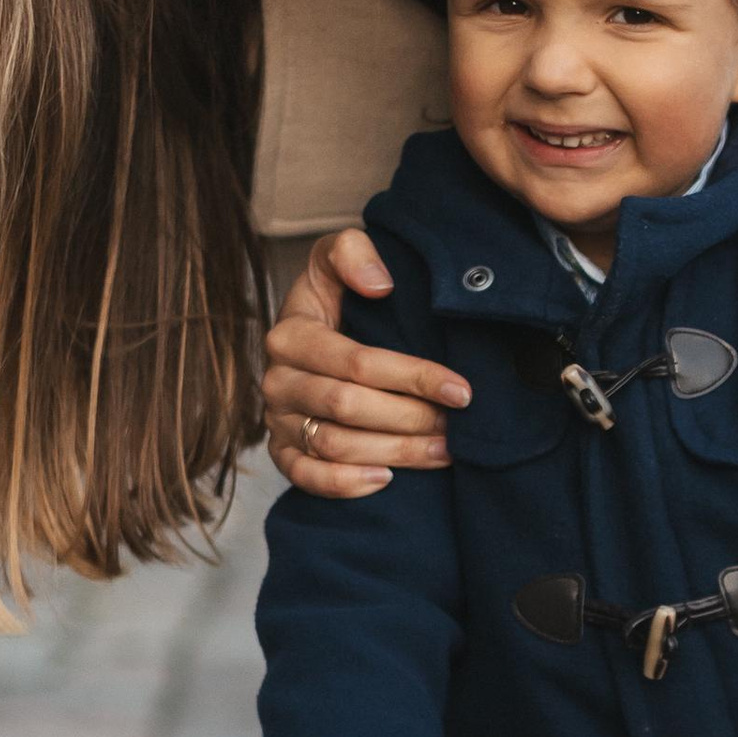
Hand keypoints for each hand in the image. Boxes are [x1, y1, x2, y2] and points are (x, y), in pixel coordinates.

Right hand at [264, 228, 468, 496]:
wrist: (314, 329)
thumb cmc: (339, 295)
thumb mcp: (339, 256)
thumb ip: (352, 252)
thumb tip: (379, 285)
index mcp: (291, 333)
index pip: (356, 362)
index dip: (412, 377)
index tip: (460, 389)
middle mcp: (277, 378)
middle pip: (347, 407)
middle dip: (410, 418)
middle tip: (456, 426)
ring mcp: (277, 418)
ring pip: (334, 445)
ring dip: (393, 453)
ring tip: (443, 452)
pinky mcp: (281, 449)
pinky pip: (305, 476)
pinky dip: (344, 483)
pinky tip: (387, 479)